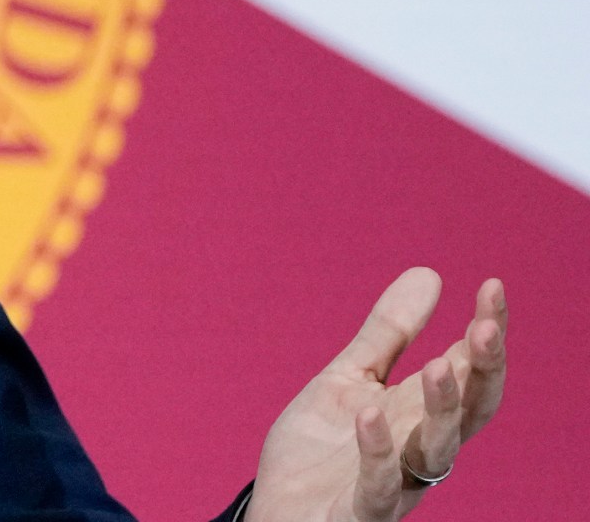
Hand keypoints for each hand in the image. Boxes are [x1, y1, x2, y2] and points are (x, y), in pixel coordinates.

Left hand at [248, 269, 508, 521]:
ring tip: (440, 363)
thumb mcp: (351, 378)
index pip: (470, 370)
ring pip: (437, 449)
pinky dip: (378, 452)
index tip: (492, 286)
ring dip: (443, 408)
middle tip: (484, 327)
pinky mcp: (361, 510)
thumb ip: (389, 334)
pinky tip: (369, 412)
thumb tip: (431, 272)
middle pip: (471, 411)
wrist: (279, 509)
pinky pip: (379, 485)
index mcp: (422, 414)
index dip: (487, 332)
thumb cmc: (321, 449)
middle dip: (484, 371)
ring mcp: (397, 481)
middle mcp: (420, 448)